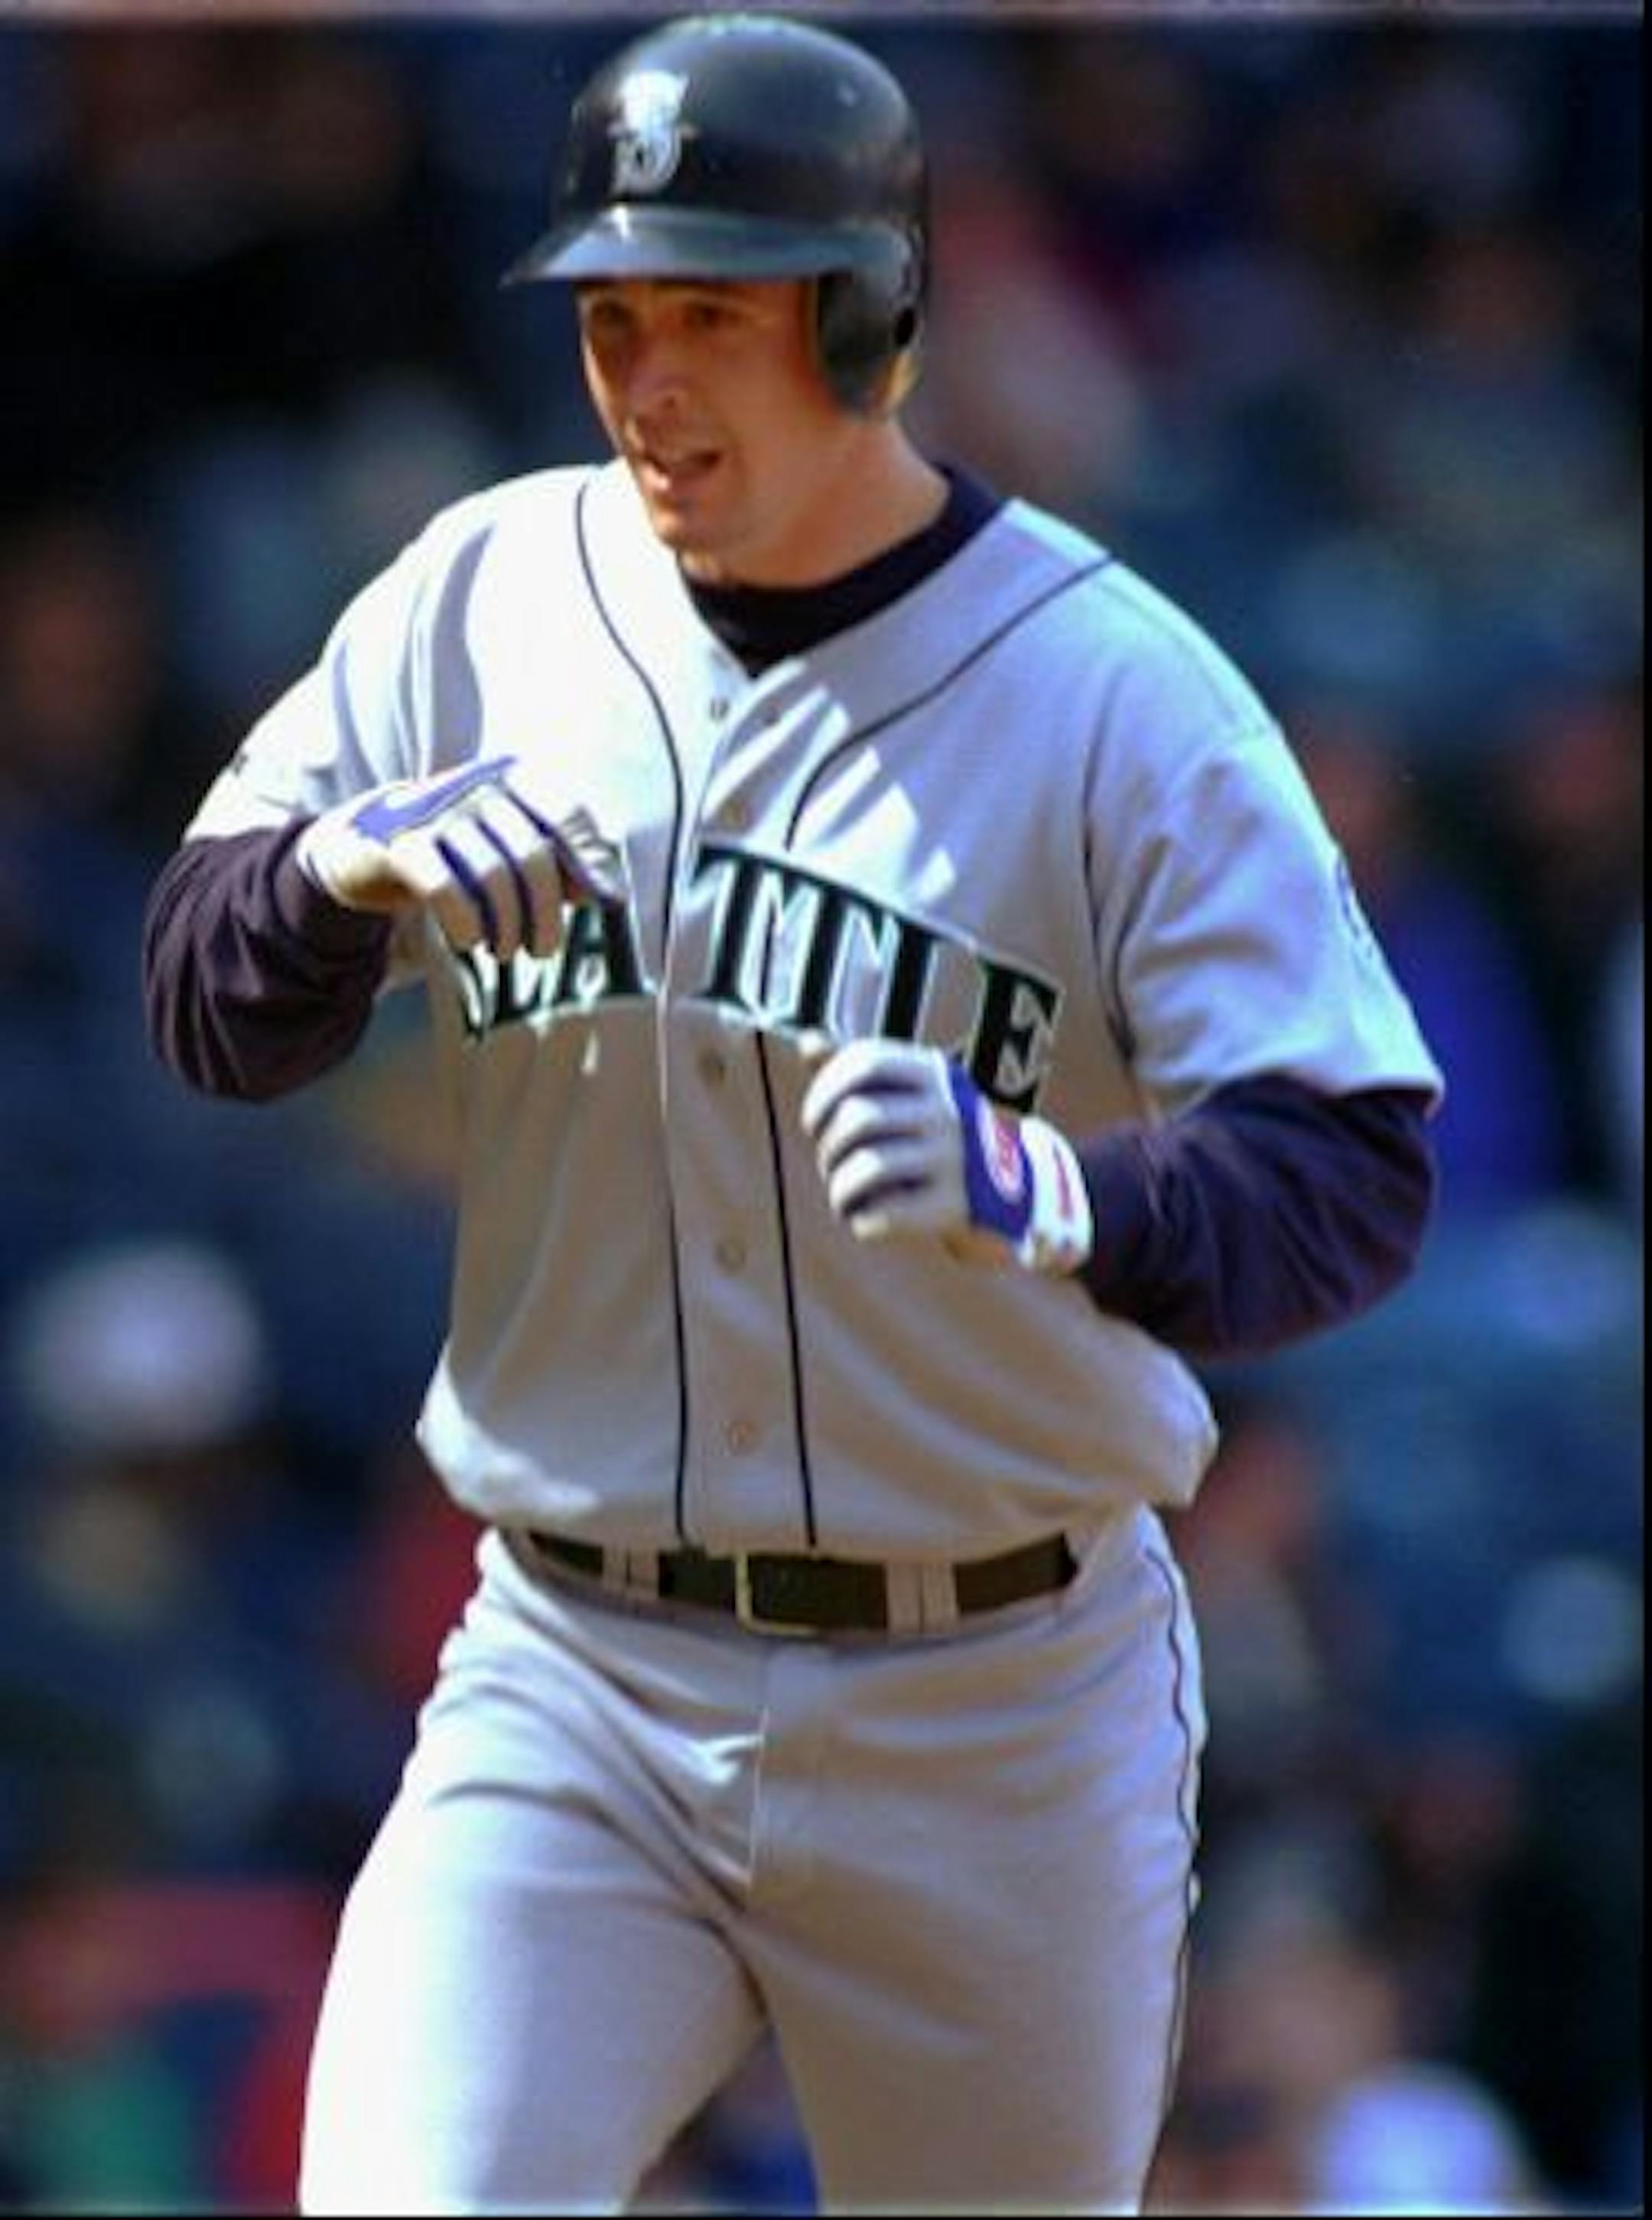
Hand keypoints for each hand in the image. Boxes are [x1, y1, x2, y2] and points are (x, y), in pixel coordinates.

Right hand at [296, 755, 624, 958]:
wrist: (370, 845)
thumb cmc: (460, 851)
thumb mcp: (511, 850)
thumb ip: (561, 864)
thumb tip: (608, 893)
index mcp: (512, 779)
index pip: (565, 812)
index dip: (591, 857)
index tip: (608, 899)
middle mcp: (477, 785)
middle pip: (532, 855)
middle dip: (546, 913)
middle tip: (543, 949)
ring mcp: (435, 810)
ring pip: (492, 876)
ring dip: (507, 926)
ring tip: (505, 950)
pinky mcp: (399, 841)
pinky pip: (444, 887)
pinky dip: (465, 923)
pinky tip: (468, 941)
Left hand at [800, 1038, 1092, 1273]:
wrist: (1011, 1192)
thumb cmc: (937, 1134)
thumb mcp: (910, 1092)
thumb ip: (858, 1068)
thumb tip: (809, 1041)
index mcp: (935, 1074)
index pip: (863, 1062)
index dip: (823, 1091)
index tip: (813, 1121)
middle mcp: (949, 1112)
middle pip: (857, 1118)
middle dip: (827, 1146)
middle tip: (831, 1162)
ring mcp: (954, 1160)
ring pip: (864, 1168)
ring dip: (838, 1186)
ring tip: (842, 1194)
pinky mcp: (952, 1207)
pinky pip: (882, 1214)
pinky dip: (860, 1219)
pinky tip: (865, 1216)